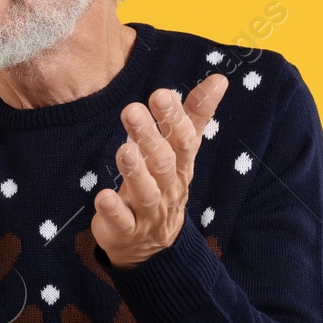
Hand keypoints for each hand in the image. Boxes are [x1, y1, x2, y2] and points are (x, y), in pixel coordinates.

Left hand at [92, 72, 228, 269]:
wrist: (153, 244)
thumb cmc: (164, 183)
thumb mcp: (181, 150)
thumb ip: (195, 115)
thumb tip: (219, 79)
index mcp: (181, 165)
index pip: (183, 140)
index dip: (174, 118)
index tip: (161, 94)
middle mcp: (168, 188)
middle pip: (163, 162)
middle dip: (149, 136)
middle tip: (131, 110)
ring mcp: (149, 211)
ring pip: (147, 192)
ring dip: (135, 171)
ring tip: (123, 149)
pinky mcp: (127, 231)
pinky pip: (122, 222)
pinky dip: (113, 210)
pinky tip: (102, 196)